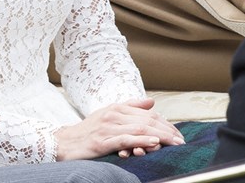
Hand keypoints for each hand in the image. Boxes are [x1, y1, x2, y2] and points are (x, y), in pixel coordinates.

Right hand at [54, 98, 183, 160]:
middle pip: (147, 120)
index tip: (178, 133)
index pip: (147, 114)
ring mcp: (107, 128)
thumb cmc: (87, 131)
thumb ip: (130, 107)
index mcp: (116, 108)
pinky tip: (153, 143)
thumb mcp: (108, 114)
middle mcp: (113, 115)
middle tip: (182, 141)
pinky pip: (125, 139)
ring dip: (160, 136)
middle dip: (167, 130)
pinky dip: (141, 141)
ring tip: (174, 143)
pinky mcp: (102, 141)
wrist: (63, 142)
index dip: (165, 123)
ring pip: (139, 129)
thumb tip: (152, 102)